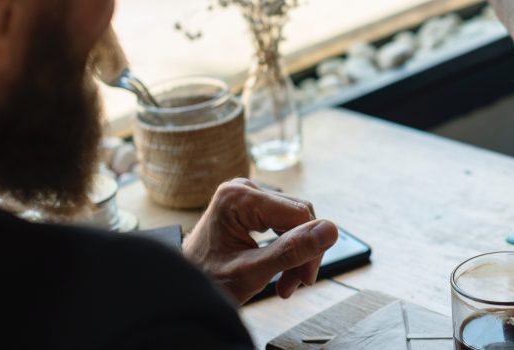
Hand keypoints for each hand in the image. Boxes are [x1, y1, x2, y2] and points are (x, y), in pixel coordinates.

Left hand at [183, 178, 338, 304]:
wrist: (181, 287)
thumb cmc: (207, 281)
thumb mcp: (252, 272)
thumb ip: (291, 251)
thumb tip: (331, 230)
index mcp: (238, 197)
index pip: (299, 214)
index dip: (310, 248)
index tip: (304, 280)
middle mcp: (243, 188)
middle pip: (298, 216)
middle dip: (302, 253)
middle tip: (294, 285)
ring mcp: (247, 196)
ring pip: (295, 221)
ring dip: (296, 254)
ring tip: (286, 283)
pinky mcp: (251, 206)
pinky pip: (284, 223)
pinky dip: (286, 248)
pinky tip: (280, 271)